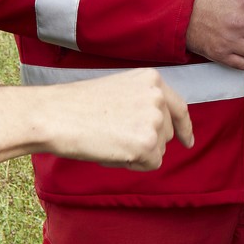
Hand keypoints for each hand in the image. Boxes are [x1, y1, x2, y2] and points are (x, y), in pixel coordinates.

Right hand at [45, 68, 192, 166]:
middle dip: (146, 141)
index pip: (178, 107)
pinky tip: (111, 150)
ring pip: (158, 150)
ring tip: (109, 139)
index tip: (187, 141)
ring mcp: (155, 119)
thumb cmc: (77, 106)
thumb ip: (143, 103)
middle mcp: (158, 97)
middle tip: (113, 135)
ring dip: (137, 153)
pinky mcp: (148, 143)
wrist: (55, 115)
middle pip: (166, 133)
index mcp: (152, 79)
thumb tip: (157, 126)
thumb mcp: (119, 90)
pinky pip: (149, 164)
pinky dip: (132, 164)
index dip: (184, 127)